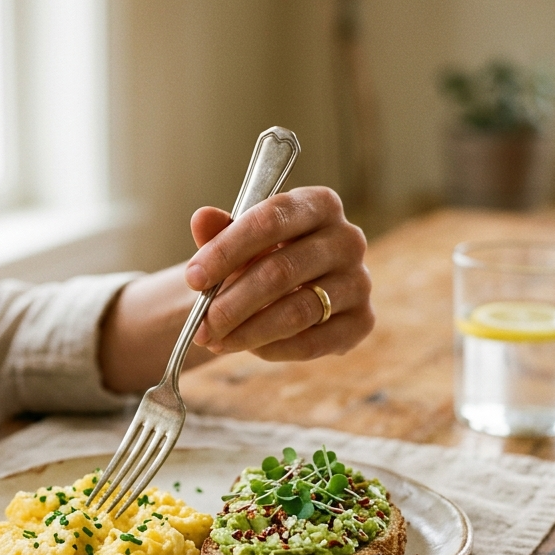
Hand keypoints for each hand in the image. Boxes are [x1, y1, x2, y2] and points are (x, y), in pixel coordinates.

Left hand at [185, 186, 372, 359]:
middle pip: (281, 271)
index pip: (271, 220)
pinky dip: (275, 348)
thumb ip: (220, 231)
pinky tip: (248, 349)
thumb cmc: (263, 257)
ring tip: (215, 341)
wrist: (290, 291)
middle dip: (232, 302)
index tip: (193, 279)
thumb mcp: (238, 241)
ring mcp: (359, 281)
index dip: (227, 250)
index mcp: (319, 204)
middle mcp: (348, 239)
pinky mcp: (362, 321)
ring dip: (248, 331)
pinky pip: (313, 341)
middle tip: (201, 325)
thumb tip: (201, 218)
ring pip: (297, 310)